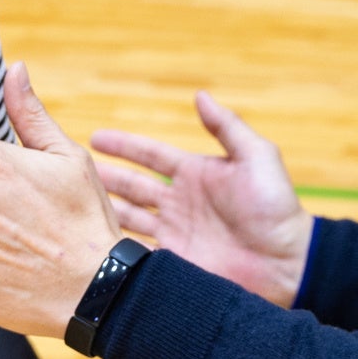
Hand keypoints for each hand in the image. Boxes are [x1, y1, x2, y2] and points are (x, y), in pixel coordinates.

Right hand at [91, 92, 313, 307]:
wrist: (289, 263)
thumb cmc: (277, 208)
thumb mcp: (257, 157)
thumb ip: (227, 127)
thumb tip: (200, 95)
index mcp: (195, 174)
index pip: (150, 155)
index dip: (123, 146)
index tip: (95, 137)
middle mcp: (179, 203)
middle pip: (131, 187)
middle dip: (101, 177)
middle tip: (68, 169)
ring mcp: (175, 234)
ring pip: (127, 218)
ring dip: (102, 209)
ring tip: (71, 203)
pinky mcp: (175, 263)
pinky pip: (138, 253)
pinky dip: (116, 247)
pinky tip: (92, 241)